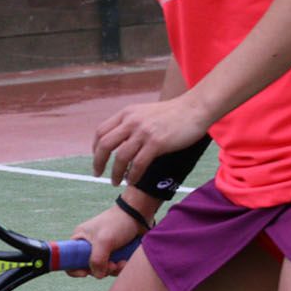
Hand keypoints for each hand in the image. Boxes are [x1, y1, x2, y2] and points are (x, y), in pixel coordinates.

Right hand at [68, 204, 144, 278]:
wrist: (138, 215)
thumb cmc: (117, 223)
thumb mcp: (104, 241)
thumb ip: (97, 260)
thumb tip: (98, 275)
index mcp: (80, 239)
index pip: (69, 258)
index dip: (74, 268)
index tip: (85, 273)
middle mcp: (88, 245)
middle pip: (88, 267)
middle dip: (101, 269)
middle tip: (112, 265)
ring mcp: (102, 250)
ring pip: (103, 269)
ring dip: (113, 269)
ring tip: (122, 262)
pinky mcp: (114, 253)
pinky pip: (113, 267)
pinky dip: (120, 267)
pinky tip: (126, 261)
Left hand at [91, 96, 209, 186]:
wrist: (195, 108)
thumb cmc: (172, 113)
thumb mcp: (144, 112)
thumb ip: (131, 123)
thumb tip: (120, 141)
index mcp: (126, 114)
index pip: (101, 132)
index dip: (95, 147)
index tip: (97, 158)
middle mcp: (131, 122)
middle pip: (104, 145)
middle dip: (98, 162)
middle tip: (98, 174)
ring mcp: (144, 132)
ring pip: (120, 157)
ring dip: (115, 173)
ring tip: (115, 182)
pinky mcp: (157, 143)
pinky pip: (139, 163)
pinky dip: (133, 175)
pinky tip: (132, 181)